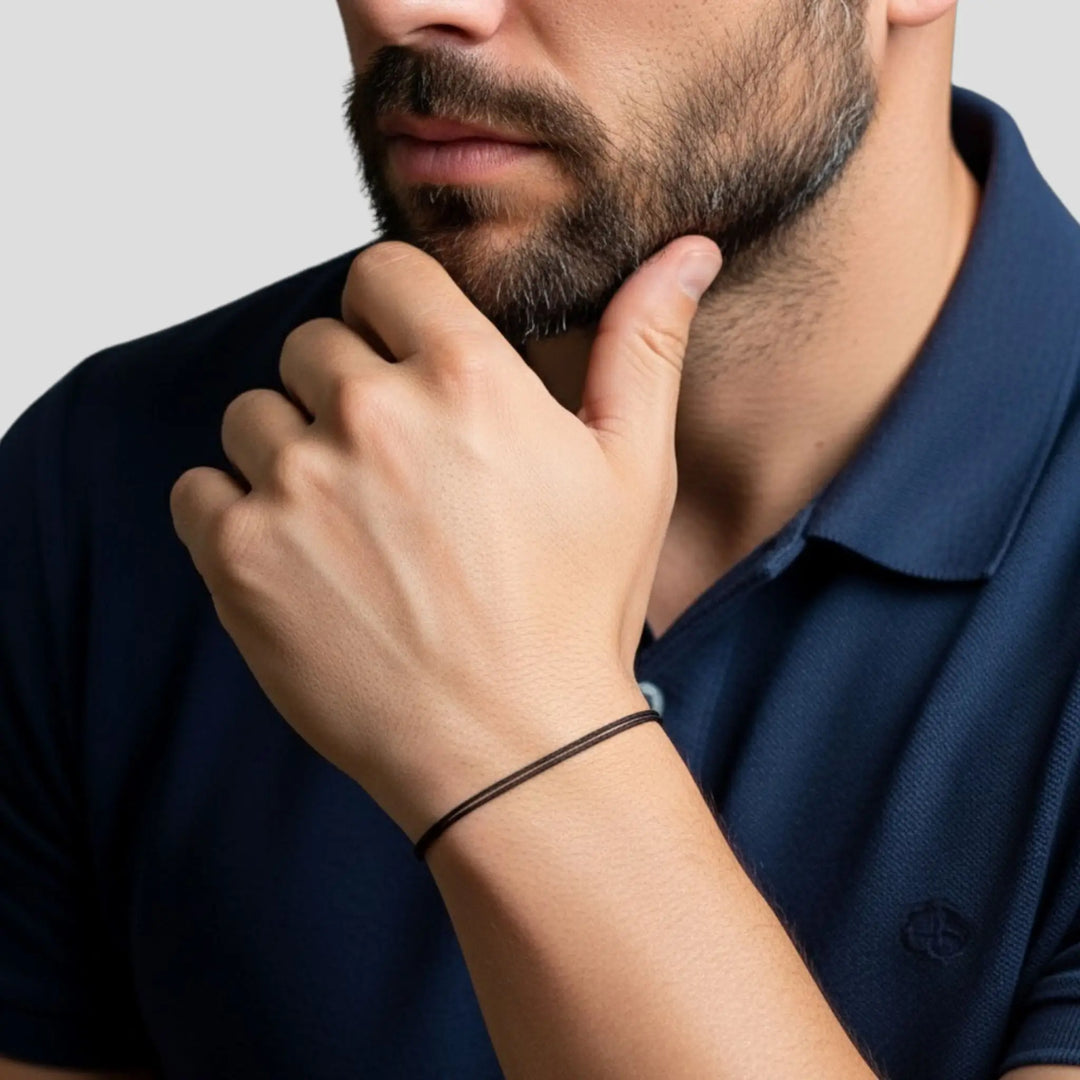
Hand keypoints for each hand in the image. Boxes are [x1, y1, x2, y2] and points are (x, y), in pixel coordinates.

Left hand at [168, 237, 721, 840]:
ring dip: (288, 453)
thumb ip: (642, 346)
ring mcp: (297, 486)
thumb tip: (687, 252)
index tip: (405, 362)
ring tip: (350, 525)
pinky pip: (198, 489)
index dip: (390, 313)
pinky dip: (232, 513)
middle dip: (345, 391)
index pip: (380, 274)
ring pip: (252, 416)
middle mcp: (373, 415)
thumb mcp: (632, 471)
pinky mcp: (241, 557)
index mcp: (466, 378)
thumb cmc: (575, 611)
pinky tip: (299, 559)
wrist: (513, 746)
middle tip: (393, 473)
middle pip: (312, 345)